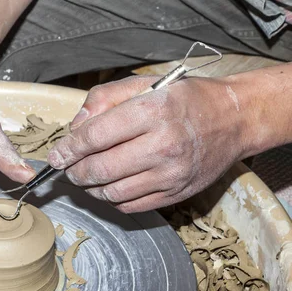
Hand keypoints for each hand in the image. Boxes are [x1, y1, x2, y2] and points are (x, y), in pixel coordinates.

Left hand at [47, 75, 252, 212]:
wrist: (234, 119)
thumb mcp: (144, 84)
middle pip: (100, 169)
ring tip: (86, 176)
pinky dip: (112, 199)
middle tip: (68, 167)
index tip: (57, 155)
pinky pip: (131, 206)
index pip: (95, 136)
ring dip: (90, 188)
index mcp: (152, 112)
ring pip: (112, 193)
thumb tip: (74, 128)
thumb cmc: (184, 99)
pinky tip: (109, 186)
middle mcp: (163, 145)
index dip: (68, 149)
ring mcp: (171, 174)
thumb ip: (103, 99)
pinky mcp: (176, 194)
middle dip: (75, 171)